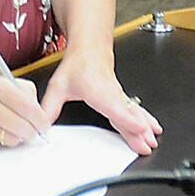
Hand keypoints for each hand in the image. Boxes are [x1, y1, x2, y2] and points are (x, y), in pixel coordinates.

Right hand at [0, 71, 50, 148]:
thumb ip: (19, 93)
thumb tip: (40, 114)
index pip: (31, 108)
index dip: (41, 120)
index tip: (43, 124)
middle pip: (25, 127)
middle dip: (31, 132)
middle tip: (29, 130)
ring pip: (13, 139)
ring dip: (15, 137)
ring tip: (5, 128)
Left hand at [41, 53, 161, 154]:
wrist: (89, 49)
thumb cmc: (77, 66)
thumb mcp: (58, 86)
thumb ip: (49, 106)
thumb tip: (41, 124)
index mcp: (97, 91)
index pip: (114, 107)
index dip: (126, 119)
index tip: (138, 128)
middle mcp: (111, 94)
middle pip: (127, 115)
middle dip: (139, 131)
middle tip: (147, 145)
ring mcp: (119, 96)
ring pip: (134, 113)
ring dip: (145, 127)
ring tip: (153, 140)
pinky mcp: (122, 97)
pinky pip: (135, 110)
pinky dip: (146, 119)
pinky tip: (154, 128)